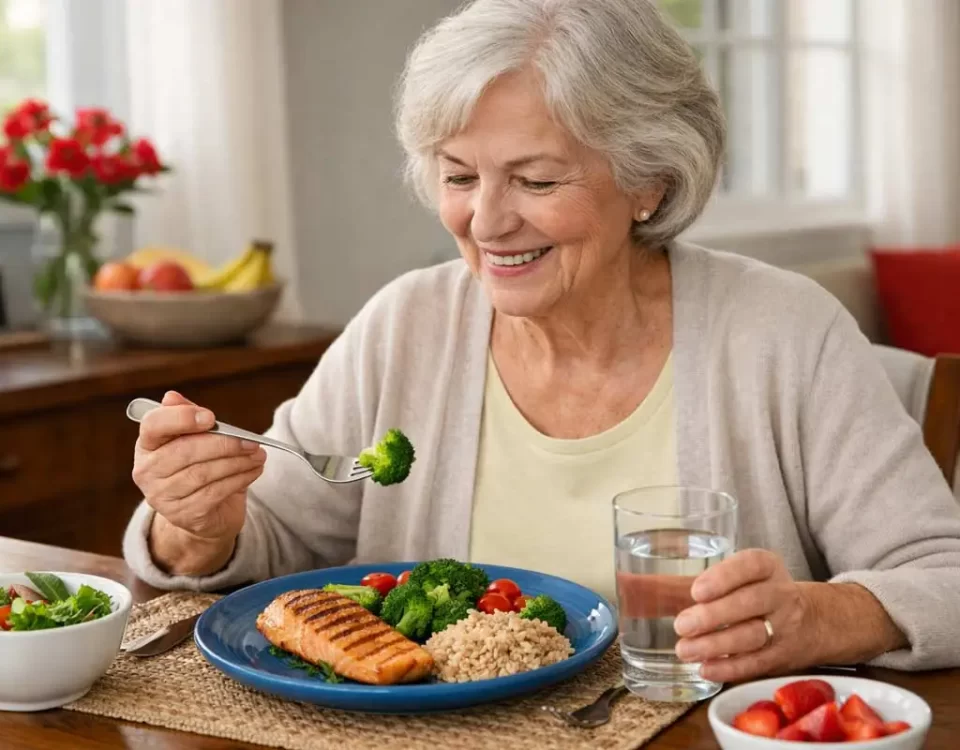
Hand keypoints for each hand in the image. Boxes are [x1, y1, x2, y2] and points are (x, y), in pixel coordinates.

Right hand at [132, 390, 266, 542]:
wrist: (203, 513)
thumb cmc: (197, 466)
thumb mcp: (192, 439)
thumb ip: (186, 416)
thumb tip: (172, 397)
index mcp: (147, 445)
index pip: (153, 425)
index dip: (181, 419)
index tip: (211, 418)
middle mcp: (147, 472)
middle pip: (185, 451)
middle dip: (223, 444)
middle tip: (251, 441)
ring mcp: (163, 496)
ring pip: (203, 473)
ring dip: (237, 462)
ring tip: (258, 454)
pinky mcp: (185, 515)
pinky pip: (216, 492)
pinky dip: (240, 479)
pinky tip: (254, 470)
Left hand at [673, 549, 815, 682]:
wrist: (814, 622)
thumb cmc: (756, 592)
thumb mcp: (737, 577)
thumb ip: (688, 581)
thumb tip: (629, 583)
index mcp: (767, 566)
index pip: (751, 565)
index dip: (724, 577)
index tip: (696, 590)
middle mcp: (781, 593)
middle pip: (751, 603)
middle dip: (714, 615)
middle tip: (681, 625)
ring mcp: (786, 626)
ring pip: (753, 635)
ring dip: (716, 645)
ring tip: (685, 650)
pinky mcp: (784, 656)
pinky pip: (757, 663)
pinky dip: (730, 668)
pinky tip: (705, 668)